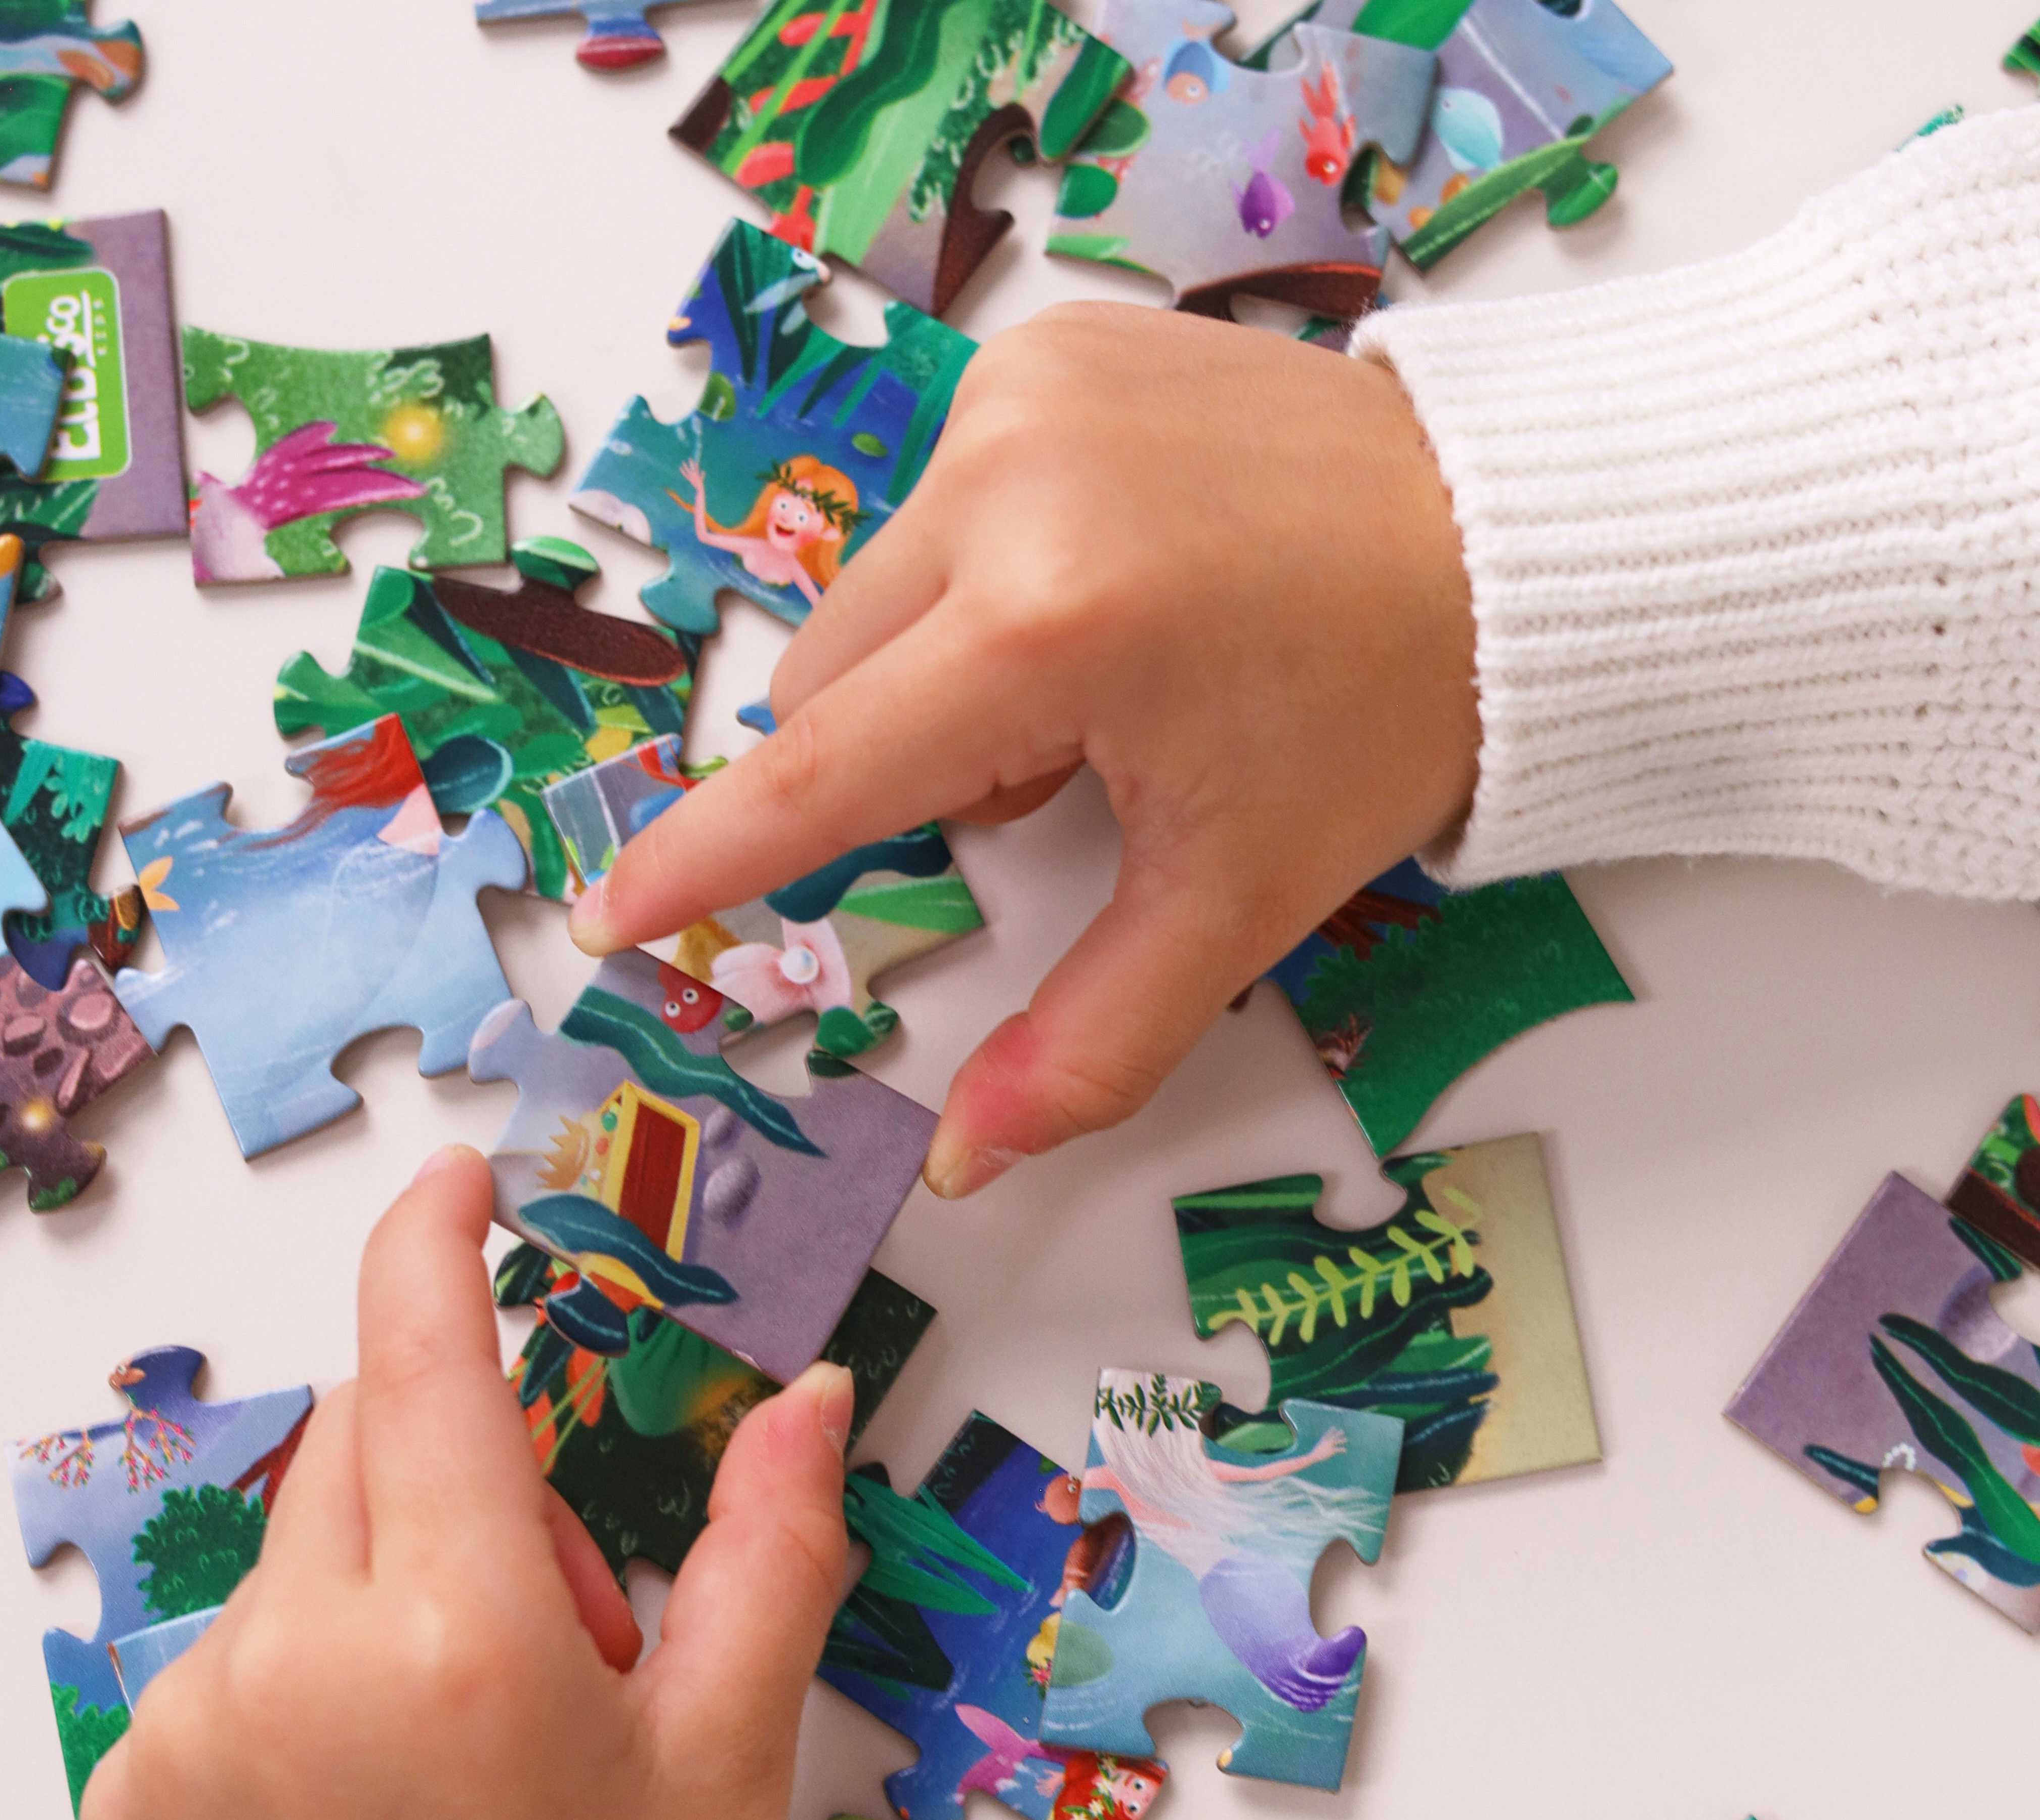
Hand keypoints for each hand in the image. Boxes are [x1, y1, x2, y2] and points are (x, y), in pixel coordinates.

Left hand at [79, 1147, 854, 1819]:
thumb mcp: (724, 1740)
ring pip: (300, 1548)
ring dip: (379, 1576)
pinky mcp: (130, 1792)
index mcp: (454, 1634)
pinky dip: (298, 1668)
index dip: (436, 1245)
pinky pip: (225, 1653)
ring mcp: (192, 1730)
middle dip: (460, 1466)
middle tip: (541, 1615)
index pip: (429, 1364)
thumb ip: (772, 1545)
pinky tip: (365, 1782)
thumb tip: (816, 1395)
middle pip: (370, 1440)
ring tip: (453, 1730)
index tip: (453, 1183)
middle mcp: (297, 1664)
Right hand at [570, 302, 1478, 1195]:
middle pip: (839, 684)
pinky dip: (984, 577)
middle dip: (912, 763)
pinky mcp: (1049, 348)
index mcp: (1052, 623)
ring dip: (944, 671)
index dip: (712, 857)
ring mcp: (1023, 394)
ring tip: (1099, 672)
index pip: (825, 771)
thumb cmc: (1380, 716)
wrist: (1514, 541)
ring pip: (878, 596)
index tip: (619, 911)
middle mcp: (1009, 480)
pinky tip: (1110, 582)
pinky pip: (941, 504)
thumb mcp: (1233, 901)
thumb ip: (1087, 1040)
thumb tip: (966, 1157)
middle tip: (1059, 777)